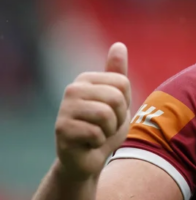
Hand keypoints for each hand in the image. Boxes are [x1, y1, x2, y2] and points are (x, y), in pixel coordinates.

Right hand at [54, 43, 131, 180]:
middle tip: (106, 126)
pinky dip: (99, 142)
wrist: (87, 159)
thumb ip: (117, 73)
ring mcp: (64, 108)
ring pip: (106, 115)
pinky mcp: (61, 129)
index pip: (123, 83)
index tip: (114, 113)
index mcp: (87, 79)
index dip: (125, 103)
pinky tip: (89, 143)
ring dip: (109, 130)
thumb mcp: (117, 99)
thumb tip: (119, 45)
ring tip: (99, 133)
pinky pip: (96, 133)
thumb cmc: (104, 127)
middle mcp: (73, 89)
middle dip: (118, 118)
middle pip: (116, 97)